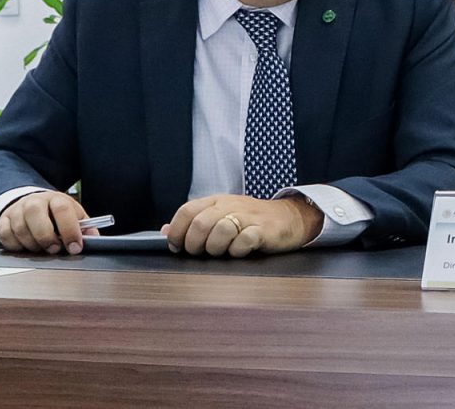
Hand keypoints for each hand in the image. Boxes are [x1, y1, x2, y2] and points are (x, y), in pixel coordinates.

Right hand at [0, 191, 98, 254]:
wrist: (32, 202)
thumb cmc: (55, 213)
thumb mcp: (73, 215)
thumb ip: (85, 227)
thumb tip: (94, 239)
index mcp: (56, 199)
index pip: (62, 210)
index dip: (70, 230)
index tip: (74, 247)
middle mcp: (35, 201)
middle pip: (36, 216)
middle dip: (47, 238)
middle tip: (54, 249)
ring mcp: (17, 210)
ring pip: (20, 229)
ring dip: (32, 244)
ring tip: (40, 248)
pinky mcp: (3, 220)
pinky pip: (6, 235)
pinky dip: (15, 245)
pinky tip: (25, 246)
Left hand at [162, 194, 322, 256]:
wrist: (290, 217)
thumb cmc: (252, 219)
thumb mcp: (221, 214)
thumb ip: (193, 221)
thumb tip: (164, 230)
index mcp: (217, 200)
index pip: (187, 210)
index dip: (176, 231)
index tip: (178, 246)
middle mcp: (231, 205)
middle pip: (201, 223)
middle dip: (195, 244)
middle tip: (201, 253)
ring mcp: (249, 217)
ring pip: (220, 230)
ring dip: (216, 248)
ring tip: (222, 252)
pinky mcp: (264, 230)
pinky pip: (244, 241)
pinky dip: (238, 251)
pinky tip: (240, 251)